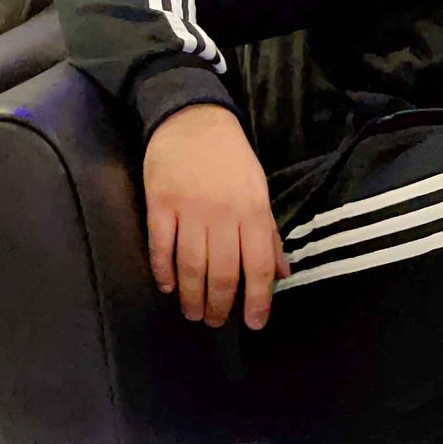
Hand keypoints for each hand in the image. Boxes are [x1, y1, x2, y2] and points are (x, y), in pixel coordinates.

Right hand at [143, 104, 289, 328]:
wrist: (193, 119)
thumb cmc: (232, 159)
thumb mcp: (260, 191)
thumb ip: (269, 234)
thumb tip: (282, 274)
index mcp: (253, 212)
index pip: (258, 266)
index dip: (257, 300)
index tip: (253, 323)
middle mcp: (223, 215)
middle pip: (222, 272)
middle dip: (220, 305)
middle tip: (214, 322)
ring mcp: (190, 210)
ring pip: (192, 266)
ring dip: (192, 296)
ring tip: (192, 313)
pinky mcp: (160, 204)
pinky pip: (161, 247)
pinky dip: (164, 272)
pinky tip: (168, 287)